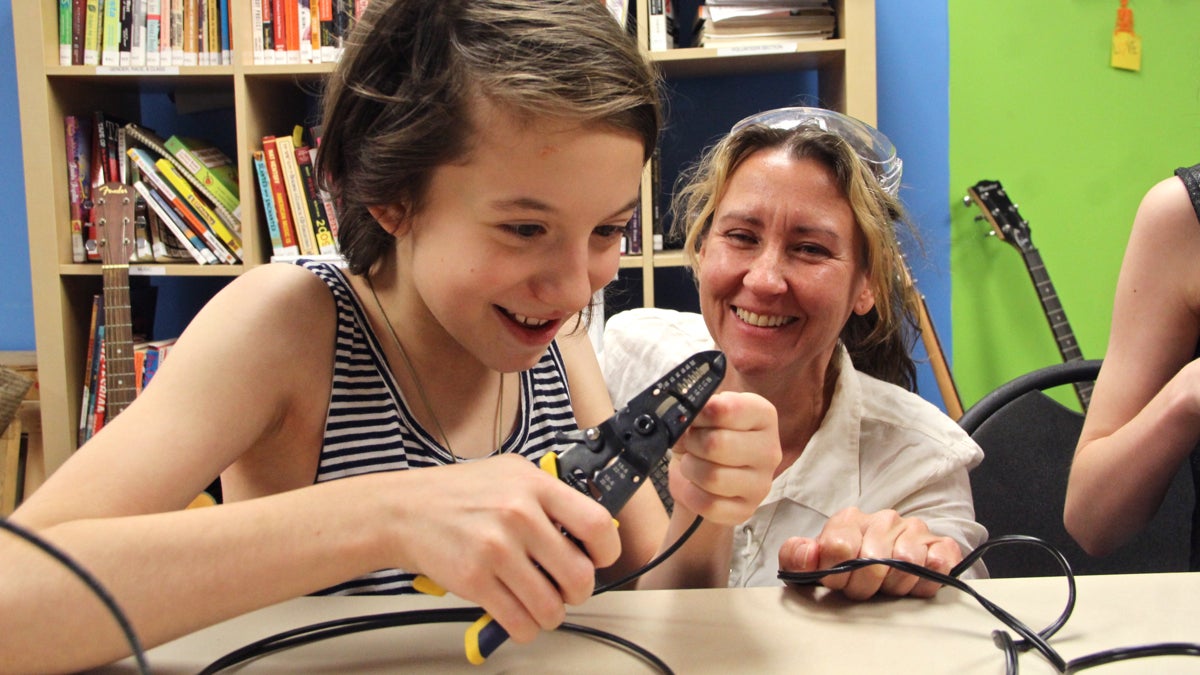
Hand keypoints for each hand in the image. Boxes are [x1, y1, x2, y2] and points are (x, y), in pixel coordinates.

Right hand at [394, 455, 619, 643]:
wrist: (404, 510)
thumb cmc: (458, 493)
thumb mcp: (511, 473)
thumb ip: (550, 495)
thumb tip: (590, 527)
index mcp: (535, 486)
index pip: (597, 524)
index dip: (606, 551)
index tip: (598, 559)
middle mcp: (519, 515)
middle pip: (579, 576)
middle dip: (578, 592)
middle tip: (567, 589)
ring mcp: (497, 549)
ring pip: (551, 607)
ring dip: (551, 615)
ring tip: (541, 605)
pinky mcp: (475, 580)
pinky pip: (519, 622)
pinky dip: (525, 628)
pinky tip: (517, 615)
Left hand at [668, 391, 780, 524]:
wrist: (700, 477)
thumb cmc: (703, 438)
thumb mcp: (699, 418)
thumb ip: (696, 412)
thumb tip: (685, 418)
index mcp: (763, 416)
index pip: (730, 409)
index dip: (702, 413)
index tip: (694, 417)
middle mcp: (769, 449)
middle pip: (717, 444)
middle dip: (692, 443)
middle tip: (690, 443)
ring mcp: (761, 484)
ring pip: (712, 477)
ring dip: (690, 469)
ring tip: (692, 464)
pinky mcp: (746, 510)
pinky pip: (709, 504)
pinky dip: (691, 495)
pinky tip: (694, 486)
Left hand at [778, 508, 961, 599]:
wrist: (882, 566)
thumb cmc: (844, 567)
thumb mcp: (811, 563)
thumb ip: (796, 556)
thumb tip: (809, 553)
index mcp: (849, 519)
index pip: (838, 546)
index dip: (835, 574)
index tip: (836, 582)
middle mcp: (883, 519)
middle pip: (872, 561)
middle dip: (863, 586)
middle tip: (861, 589)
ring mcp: (913, 529)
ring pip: (906, 563)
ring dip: (894, 586)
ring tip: (886, 587)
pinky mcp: (940, 544)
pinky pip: (939, 563)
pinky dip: (926, 581)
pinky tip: (913, 583)